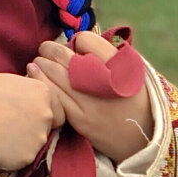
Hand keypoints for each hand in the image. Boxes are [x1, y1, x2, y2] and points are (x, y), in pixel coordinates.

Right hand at [0, 73, 64, 170]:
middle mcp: (46, 115)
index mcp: (44, 93)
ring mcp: (38, 138)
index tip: (28, 114)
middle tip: (12, 125)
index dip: (42, 112)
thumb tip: (34, 96)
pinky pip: (22, 157)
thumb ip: (29, 91)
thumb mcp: (10, 81)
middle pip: (49, 127)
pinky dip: (12, 154)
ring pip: (35, 143)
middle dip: (35, 127)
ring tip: (0, 134)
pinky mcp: (26, 157)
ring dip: (23, 141)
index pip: (57, 109)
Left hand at [27, 32, 153, 164]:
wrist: (142, 137)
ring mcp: (89, 100)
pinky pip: (53, 95)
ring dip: (41, 63)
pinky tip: (35, 76)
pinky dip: (41, 82)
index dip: (77, 41)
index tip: (74, 47)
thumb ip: (106, 54)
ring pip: (53, 73)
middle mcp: (103, 80)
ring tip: (37, 62)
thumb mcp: (130, 70)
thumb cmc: (132, 99)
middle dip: (50, 49)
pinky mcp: (79, 118)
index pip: (86, 40)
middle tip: (45, 49)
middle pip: (64, 55)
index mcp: (119, 64)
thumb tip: (74, 43)